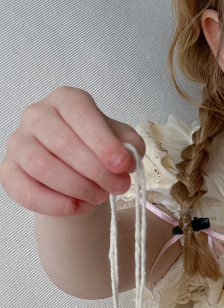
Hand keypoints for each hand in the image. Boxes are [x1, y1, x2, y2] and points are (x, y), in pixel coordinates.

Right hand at [0, 86, 144, 216]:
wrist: (78, 171)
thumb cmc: (98, 149)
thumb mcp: (122, 140)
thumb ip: (129, 144)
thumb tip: (126, 160)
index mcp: (66, 100)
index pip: (80, 114)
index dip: (103, 142)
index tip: (122, 165)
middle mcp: (37, 116)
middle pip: (62, 143)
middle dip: (96, 171)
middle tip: (119, 186)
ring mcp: (18, 143)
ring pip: (42, 167)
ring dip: (78, 188)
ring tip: (100, 196)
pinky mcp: (9, 171)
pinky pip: (26, 191)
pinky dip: (56, 204)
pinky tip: (80, 207)